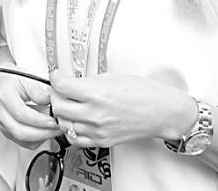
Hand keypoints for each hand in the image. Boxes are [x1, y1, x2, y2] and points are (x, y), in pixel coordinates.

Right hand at [0, 66, 60, 148]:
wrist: (2, 82)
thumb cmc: (14, 80)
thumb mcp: (27, 78)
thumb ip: (38, 91)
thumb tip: (49, 102)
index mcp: (4, 97)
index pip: (22, 114)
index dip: (40, 120)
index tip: (54, 120)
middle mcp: (0, 113)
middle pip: (21, 132)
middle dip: (43, 133)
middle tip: (58, 128)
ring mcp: (2, 124)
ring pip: (23, 140)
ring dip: (42, 138)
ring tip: (54, 129)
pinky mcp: (7, 131)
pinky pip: (23, 143)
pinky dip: (37, 140)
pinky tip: (45, 131)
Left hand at [49, 70, 194, 148]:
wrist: (161, 112)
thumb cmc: (144, 93)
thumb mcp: (111, 77)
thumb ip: (89, 81)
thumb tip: (73, 81)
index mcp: (96, 93)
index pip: (61, 86)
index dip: (56, 78)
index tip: (57, 76)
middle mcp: (95, 113)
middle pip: (58, 106)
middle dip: (56, 95)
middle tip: (60, 90)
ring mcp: (97, 130)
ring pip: (64, 124)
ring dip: (62, 113)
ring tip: (69, 105)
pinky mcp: (101, 141)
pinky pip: (75, 139)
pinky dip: (71, 129)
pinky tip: (76, 120)